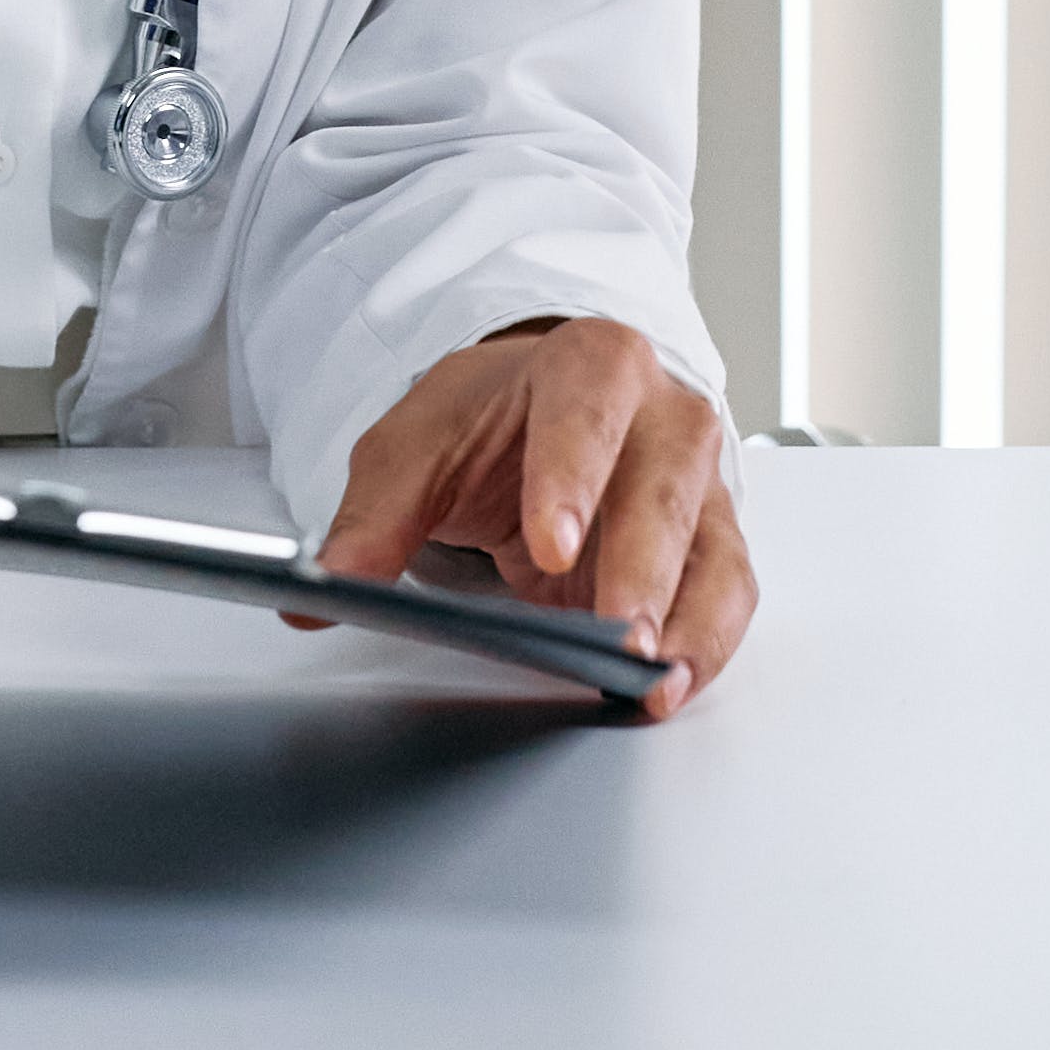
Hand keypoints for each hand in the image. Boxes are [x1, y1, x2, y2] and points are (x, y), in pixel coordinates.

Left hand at [304, 315, 757, 717]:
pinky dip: (705, 644)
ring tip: (650, 682)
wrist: (531, 418)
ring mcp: (697, 481)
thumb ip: (372, 516)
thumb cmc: (487, 425)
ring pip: (712, 545)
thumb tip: (324, 587)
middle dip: (644, 565)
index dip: (574, 475)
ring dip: (689, 619)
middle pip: (668, 481)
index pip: (590, 408)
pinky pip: (725, 594)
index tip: (550, 546)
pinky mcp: (710, 543)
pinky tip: (667, 686)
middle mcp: (662, 413)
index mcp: (589, 363)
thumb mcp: (414, 449)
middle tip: (616, 636)